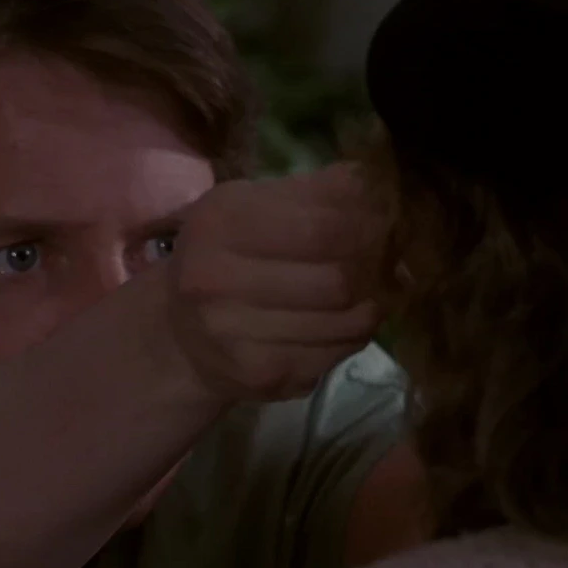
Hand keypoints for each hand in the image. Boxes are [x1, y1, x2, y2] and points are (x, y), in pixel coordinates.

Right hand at [163, 163, 389, 401]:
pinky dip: (355, 335)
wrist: (177, 332)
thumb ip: (312, 193)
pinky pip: (335, 354)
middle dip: (377, 266)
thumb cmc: (222, 254)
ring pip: (346, 321)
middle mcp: (217, 281)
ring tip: (374, 288)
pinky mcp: (260, 377)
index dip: (371, 222)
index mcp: (220, 225)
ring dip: (374, 302)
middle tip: (390, 256)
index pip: (324, 225)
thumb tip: (379, 189)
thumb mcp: (248, 205)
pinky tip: (347, 320)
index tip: (388, 218)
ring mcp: (236, 336)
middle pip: (339, 277)